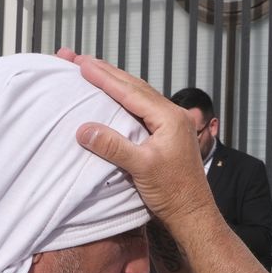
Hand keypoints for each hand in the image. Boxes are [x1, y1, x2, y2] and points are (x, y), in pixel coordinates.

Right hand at [64, 54, 208, 223]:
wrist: (192, 214)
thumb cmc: (173, 193)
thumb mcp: (141, 168)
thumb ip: (114, 146)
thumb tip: (84, 129)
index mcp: (169, 118)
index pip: (130, 92)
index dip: (104, 77)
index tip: (81, 65)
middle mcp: (172, 115)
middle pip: (134, 86)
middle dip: (105, 71)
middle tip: (79, 59)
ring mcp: (171, 124)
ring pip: (138, 94)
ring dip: (114, 81)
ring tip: (92, 70)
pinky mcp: (167, 134)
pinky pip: (141, 107)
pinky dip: (123, 97)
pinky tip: (112, 96)